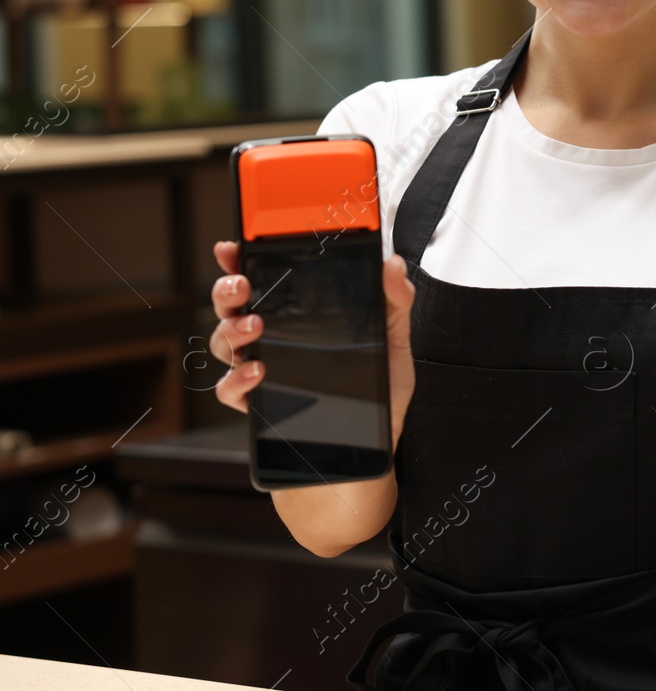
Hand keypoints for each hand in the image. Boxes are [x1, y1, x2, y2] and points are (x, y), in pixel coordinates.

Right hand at [208, 242, 416, 452]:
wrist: (375, 443)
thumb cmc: (379, 389)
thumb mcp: (394, 340)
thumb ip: (394, 300)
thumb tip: (393, 264)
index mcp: (300, 318)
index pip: (265, 282)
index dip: (241, 263)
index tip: (231, 247)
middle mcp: (274, 340)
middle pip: (233, 307)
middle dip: (227, 291)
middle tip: (241, 285)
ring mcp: (261, 372)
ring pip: (224, 343)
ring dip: (231, 331)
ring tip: (254, 326)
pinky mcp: (259, 406)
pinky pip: (229, 390)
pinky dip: (236, 380)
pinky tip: (256, 372)